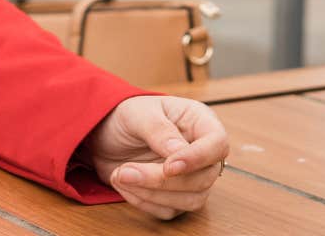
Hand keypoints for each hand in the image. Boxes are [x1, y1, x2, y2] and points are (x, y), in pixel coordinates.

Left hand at [80, 95, 229, 220]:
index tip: (168, 167)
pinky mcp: (177, 196)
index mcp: (201, 122)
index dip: (197, 159)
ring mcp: (192, 177)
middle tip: (126, 171)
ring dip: (152, 194)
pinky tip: (124, 184)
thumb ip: (159, 130)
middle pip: (204, 178)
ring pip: (191, 200)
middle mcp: (202, 152)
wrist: (107, 136)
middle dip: (162, 181)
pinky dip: (144, 202)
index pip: (217, 144)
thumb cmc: (128, 116)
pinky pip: (169, 210)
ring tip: (120, 175)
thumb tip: (178, 151)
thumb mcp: (138, 113)